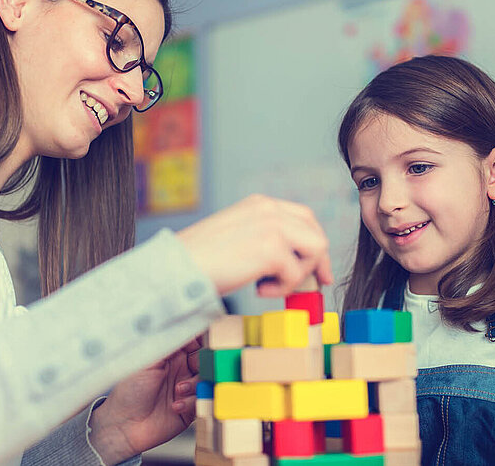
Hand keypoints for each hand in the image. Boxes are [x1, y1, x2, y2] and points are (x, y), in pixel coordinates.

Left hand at [88, 336, 201, 463]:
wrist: (122, 425)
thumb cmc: (129, 391)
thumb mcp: (149, 361)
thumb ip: (170, 342)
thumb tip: (187, 322)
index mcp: (171, 354)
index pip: (195, 340)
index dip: (202, 339)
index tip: (206, 340)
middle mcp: (181, 369)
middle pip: (206, 359)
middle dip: (204, 362)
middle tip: (195, 366)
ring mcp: (187, 389)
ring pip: (208, 379)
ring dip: (196, 384)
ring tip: (178, 391)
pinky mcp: (191, 408)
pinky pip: (204, 401)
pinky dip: (192, 402)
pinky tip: (175, 406)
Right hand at [177, 195, 333, 296]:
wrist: (178, 269)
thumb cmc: (200, 261)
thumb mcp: (237, 238)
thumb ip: (265, 239)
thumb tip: (295, 262)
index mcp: (259, 204)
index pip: (304, 217)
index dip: (314, 244)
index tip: (317, 270)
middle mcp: (268, 209)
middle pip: (316, 232)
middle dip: (316, 262)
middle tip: (312, 284)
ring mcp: (272, 226)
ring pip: (315, 250)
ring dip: (297, 275)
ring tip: (267, 286)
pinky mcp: (271, 248)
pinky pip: (296, 274)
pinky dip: (281, 289)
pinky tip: (257, 290)